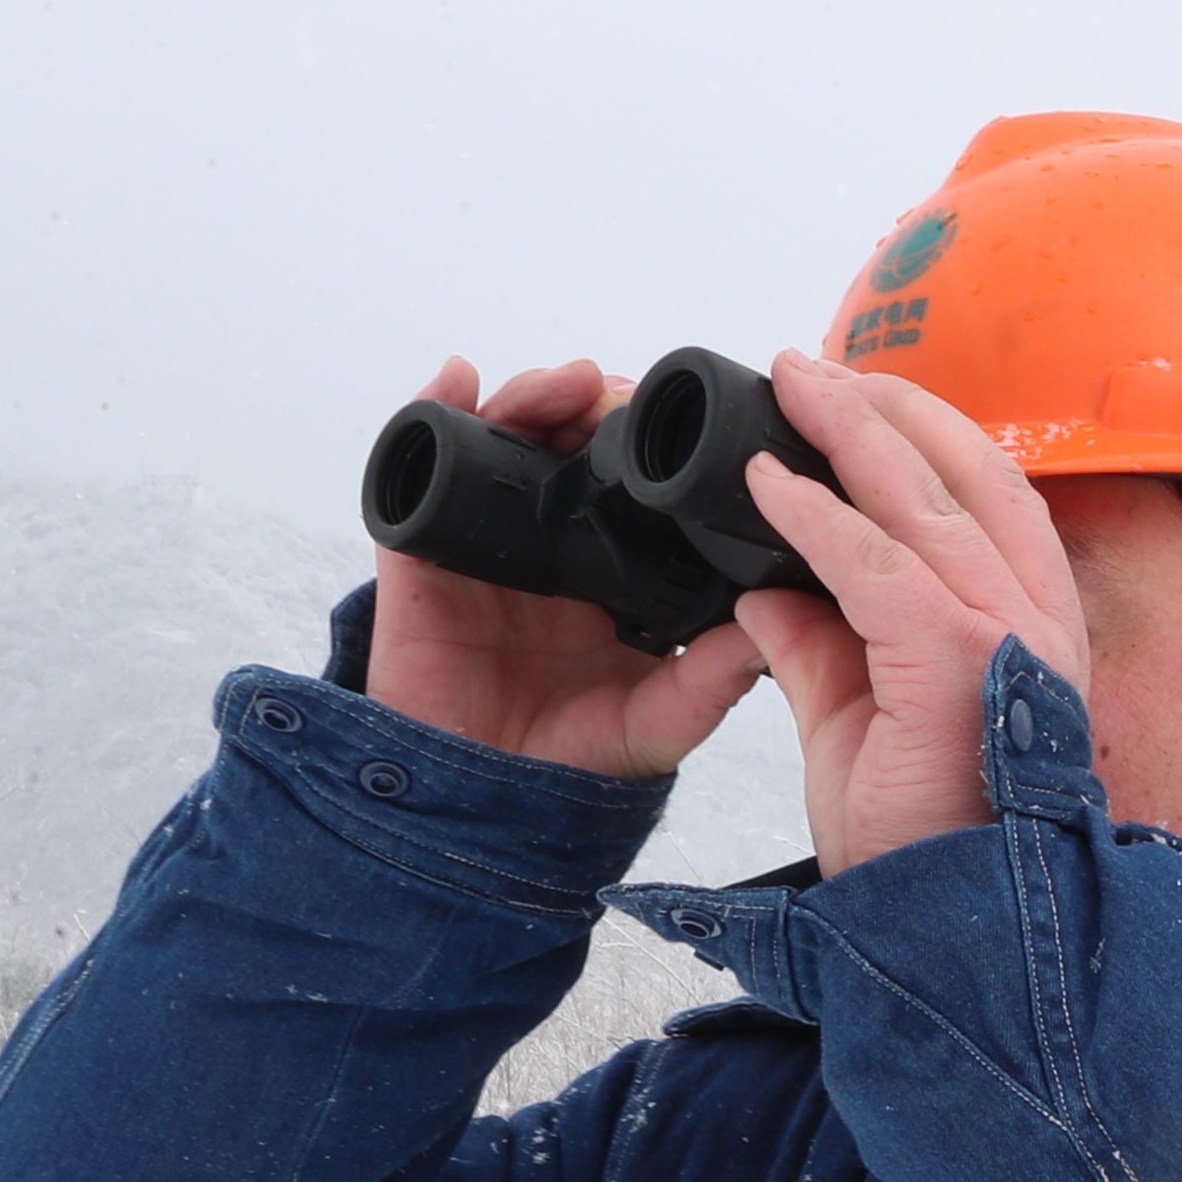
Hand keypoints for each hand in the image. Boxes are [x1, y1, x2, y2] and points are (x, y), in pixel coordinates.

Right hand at [356, 357, 767, 779]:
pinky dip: (432, 410)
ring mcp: (485, 542)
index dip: (652, 443)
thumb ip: (707, 681)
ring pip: (506, 440)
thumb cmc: (566, 760)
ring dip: (536, 397)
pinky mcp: (420, 551)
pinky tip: (458, 380)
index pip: (633, 484)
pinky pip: (416, 468)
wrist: (475, 802)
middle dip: (596, 406)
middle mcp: (550, 545)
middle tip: (620, 397)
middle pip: (571, 445)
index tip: (682, 422)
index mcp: (610, 571)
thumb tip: (764, 627)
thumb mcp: (655, 724)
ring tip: (567, 386)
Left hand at [729, 350, 1094, 876]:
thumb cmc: (920, 842)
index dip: (921, 440)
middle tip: (809, 369)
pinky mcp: (955, 661)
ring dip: (850, 433)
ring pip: (928, 498)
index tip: (848, 404)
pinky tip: (769, 487)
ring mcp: (1005, 638)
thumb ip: (822, 649)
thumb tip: (763, 591)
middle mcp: (1036, 621)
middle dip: (886, 408)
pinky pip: (877, 564)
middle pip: (971, 472)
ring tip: (789, 386)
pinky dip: (817, 518)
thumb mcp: (859, 726)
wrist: (948, 928)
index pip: (987, 500)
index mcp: (1030, 630)